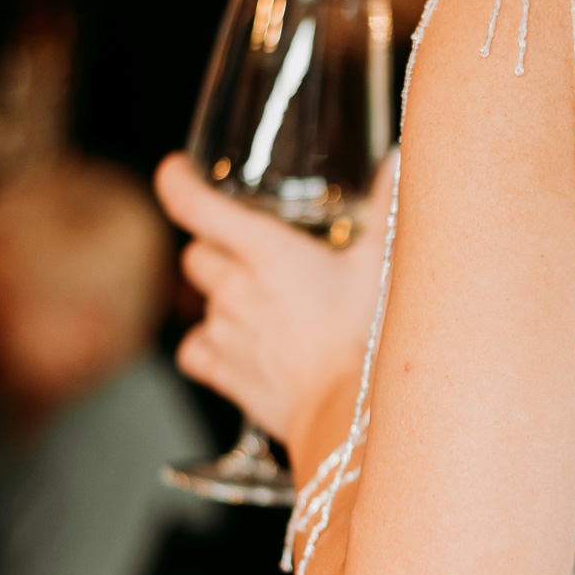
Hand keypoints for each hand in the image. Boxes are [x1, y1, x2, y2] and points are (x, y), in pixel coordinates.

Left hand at [155, 152, 395, 444]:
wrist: (350, 413)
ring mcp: (224, 332)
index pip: (192, 203)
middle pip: (196, 254)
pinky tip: (237, 345)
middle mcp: (234, 287)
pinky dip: (209, 344)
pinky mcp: (225, 373)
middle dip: (217, 249)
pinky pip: (195, 350)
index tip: (178, 171)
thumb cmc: (368, 337)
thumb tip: (397, 162)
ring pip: (199, 301)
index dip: (177, 181)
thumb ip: (388, 205)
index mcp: (265, 250)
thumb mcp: (383, 261)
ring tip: (262, 304)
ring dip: (221, 297)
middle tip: (254, 255)